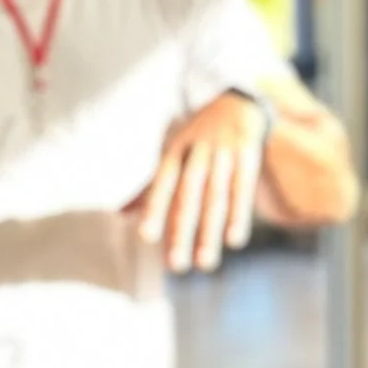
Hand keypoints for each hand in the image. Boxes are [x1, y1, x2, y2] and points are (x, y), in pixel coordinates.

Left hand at [125, 92, 266, 272]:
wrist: (237, 101)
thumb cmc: (199, 138)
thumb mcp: (173, 153)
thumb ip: (151, 186)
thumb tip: (119, 214)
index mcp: (175, 151)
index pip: (163, 182)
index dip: (154, 209)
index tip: (146, 238)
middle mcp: (199, 151)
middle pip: (189, 194)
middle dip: (182, 230)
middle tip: (176, 266)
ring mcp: (225, 153)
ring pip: (216, 197)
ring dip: (210, 232)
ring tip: (205, 264)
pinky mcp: (249, 156)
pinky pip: (243, 189)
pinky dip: (239, 216)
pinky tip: (234, 241)